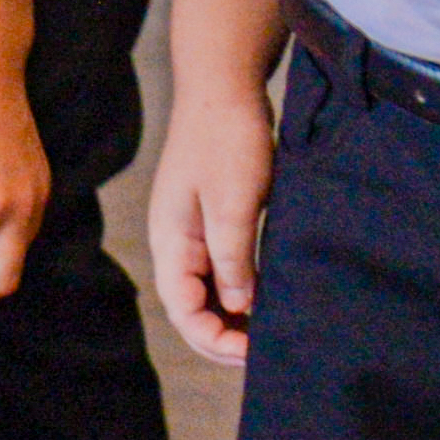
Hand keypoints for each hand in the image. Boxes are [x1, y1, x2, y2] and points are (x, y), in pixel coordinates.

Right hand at [144, 63, 270, 362]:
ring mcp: (193, 231)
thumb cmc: (226, 137)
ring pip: (208, 290)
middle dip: (223, 336)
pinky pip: (223, 268)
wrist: (223, 85)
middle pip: (192, 307)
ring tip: (268, 334)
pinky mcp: (214, 219)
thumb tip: (239, 305)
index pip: (183, 310)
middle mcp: (176, 242)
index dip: (214, 339)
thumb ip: (233, 256)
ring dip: (233, 316)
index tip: (252, 352)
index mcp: (171, 240)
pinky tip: (267, 298)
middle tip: (265, 354)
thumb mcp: (233, 200)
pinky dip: (242, 290)